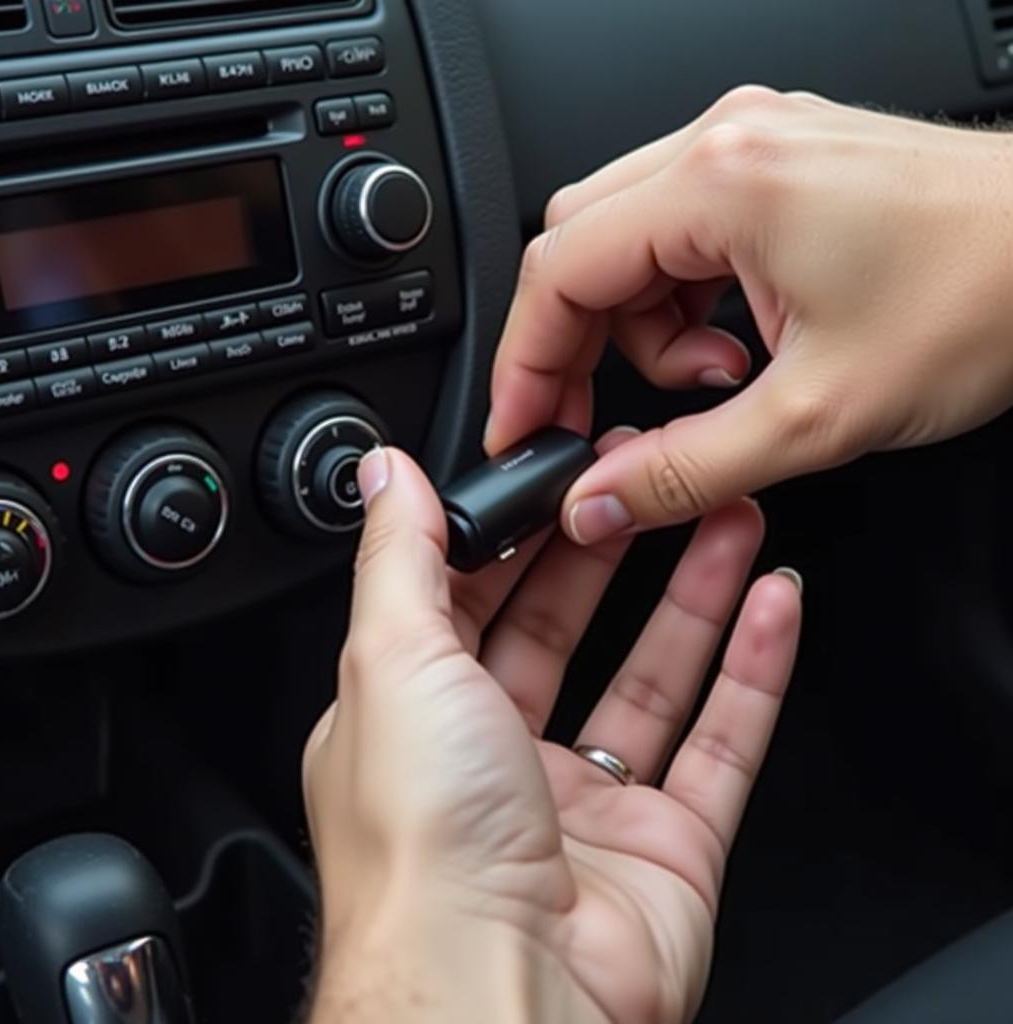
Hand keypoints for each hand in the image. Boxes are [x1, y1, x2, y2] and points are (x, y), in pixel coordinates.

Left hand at [302, 434, 800, 1022]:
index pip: (468, 602)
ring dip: (694, 592)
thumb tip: (384, 476)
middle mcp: (494, 765)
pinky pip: (719, 741)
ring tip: (728, 514)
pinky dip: (753, 670)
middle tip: (652, 484)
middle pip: (566, 631)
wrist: (498, 1001)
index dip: (518, 535)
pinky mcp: (666, 849)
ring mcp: (585, 809)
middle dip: (611, 551)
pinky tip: (773, 602)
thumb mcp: (390, 661)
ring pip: (651, 676)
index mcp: (416, 723)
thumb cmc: (422, 849)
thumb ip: (395, 558)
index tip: (560, 477)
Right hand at [486, 86, 1012, 542]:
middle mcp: (728, 145)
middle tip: (601, 421)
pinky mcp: (779, 169)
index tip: (520, 428)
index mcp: (723, 182)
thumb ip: (686, 470)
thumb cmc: (993, 295)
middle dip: (578, 346)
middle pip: (580, 250)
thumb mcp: (820, 416)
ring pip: (628, 245)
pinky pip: (683, 238)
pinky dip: (687, 307)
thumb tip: (597, 500)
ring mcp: (755, 148)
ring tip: (721, 382)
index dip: (523, 365)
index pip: (557, 272)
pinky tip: (743, 346)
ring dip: (644, 332)